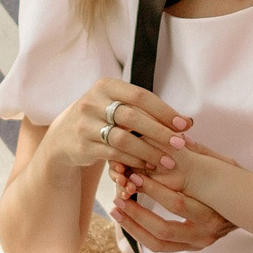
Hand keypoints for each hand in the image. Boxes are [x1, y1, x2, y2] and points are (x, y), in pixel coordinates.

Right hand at [53, 81, 189, 177]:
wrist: (63, 136)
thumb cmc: (102, 119)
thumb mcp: (118, 107)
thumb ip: (148, 112)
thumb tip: (188, 122)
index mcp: (105, 86)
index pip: (140, 96)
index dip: (164, 111)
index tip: (185, 125)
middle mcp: (92, 102)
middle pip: (133, 117)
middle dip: (160, 132)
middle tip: (181, 145)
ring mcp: (85, 124)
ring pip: (123, 138)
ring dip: (149, 151)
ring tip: (168, 161)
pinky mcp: (82, 146)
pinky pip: (113, 154)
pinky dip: (133, 161)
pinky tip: (148, 166)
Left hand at [114, 142, 237, 252]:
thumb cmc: (236, 179)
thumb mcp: (221, 163)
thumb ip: (196, 154)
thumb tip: (171, 136)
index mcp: (216, 212)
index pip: (179, 203)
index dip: (154, 189)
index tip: (134, 174)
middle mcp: (207, 233)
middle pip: (165, 228)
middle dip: (139, 211)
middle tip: (120, 194)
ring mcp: (199, 243)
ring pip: (159, 242)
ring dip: (134, 226)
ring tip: (117, 208)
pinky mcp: (190, 247)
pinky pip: (160, 246)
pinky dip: (139, 233)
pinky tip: (125, 218)